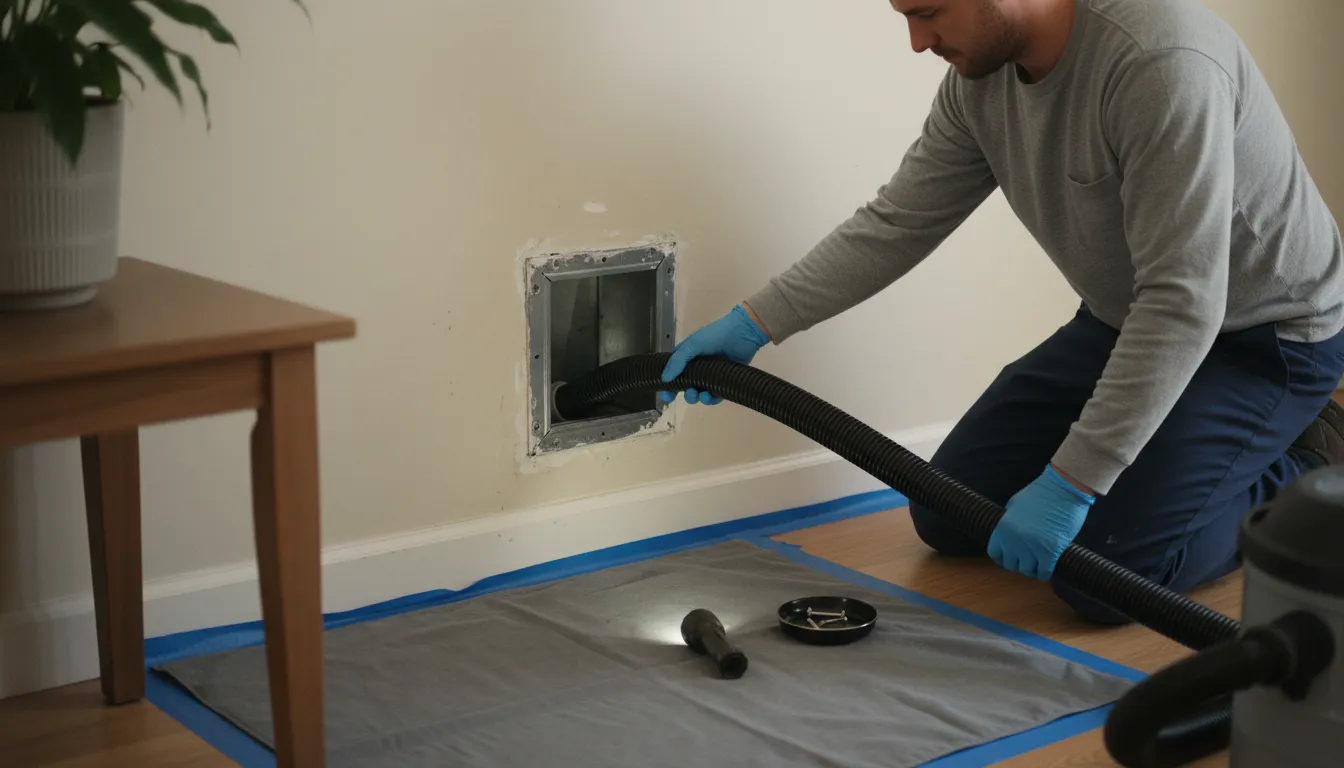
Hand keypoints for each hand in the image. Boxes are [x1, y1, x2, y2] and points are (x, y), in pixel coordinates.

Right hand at [660, 304, 769, 403]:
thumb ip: (677, 361)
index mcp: (687, 358)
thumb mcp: (692, 345)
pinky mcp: (724, 382)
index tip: (665, 397)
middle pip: (686, 387)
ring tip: (699, 394)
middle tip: (689, 392)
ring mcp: (711, 376)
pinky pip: (714, 396)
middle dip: (685, 393)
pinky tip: (709, 396)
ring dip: (696, 397)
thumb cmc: (714, 336)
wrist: (742, 334)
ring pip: (699, 393)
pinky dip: (710, 399)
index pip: (674, 374)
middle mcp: (697, 369)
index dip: (668, 386)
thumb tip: (664, 379)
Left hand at [987, 464, 1095, 580]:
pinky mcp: (1050, 552)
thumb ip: (1009, 522)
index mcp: (1003, 527)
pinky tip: (1049, 568)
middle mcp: (1014, 540)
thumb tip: (1008, 535)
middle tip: (1029, 559)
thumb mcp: (1015, 505)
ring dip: (1033, 569)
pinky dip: (1045, 573)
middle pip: (1011, 565)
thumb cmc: (1041, 493)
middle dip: (1020, 563)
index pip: (995, 554)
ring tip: (1039, 563)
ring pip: (1027, 571)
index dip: (1004, 558)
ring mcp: (1031, 547)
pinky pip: (1043, 573)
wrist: (1064, 488)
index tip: (1012, 558)